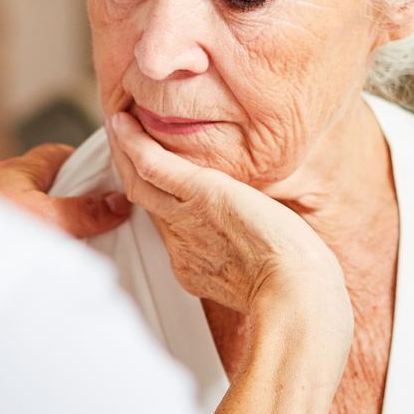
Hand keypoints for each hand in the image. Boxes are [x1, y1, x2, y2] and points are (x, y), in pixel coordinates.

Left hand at [0, 143, 130, 239]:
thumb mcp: (41, 217)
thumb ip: (80, 213)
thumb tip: (120, 202)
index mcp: (19, 169)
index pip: (56, 154)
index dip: (80, 163)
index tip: (102, 181)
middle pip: (30, 180)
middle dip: (51, 196)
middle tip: (76, 224)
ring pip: (3, 202)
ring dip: (20, 218)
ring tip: (39, 248)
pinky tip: (0, 256)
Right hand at [105, 112, 348, 332]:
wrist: (294, 291)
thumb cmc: (294, 287)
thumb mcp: (264, 273)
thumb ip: (250, 259)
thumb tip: (259, 246)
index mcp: (195, 264)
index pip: (168, 224)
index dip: (159, 199)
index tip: (160, 182)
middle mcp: (181, 243)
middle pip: (145, 200)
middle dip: (131, 171)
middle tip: (125, 143)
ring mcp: (184, 220)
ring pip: (140, 181)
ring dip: (125, 151)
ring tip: (119, 125)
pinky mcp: (198, 195)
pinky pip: (152, 166)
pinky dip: (134, 144)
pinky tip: (124, 123)